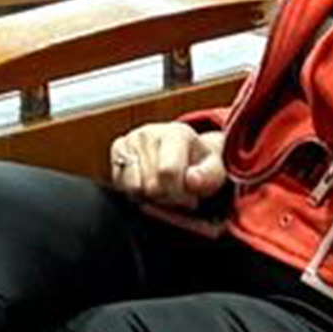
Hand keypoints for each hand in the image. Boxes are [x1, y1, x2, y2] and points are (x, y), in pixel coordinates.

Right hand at [107, 121, 227, 207]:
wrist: (186, 151)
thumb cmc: (200, 163)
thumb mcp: (215, 169)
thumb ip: (209, 176)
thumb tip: (191, 180)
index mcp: (176, 133)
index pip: (168, 172)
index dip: (179, 195)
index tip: (189, 199)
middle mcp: (149, 132)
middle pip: (151, 184)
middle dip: (166, 198)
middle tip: (178, 196)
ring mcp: (131, 140)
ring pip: (133, 187)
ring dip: (150, 197)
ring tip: (164, 190)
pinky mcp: (117, 150)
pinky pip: (119, 184)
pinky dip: (135, 193)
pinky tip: (149, 186)